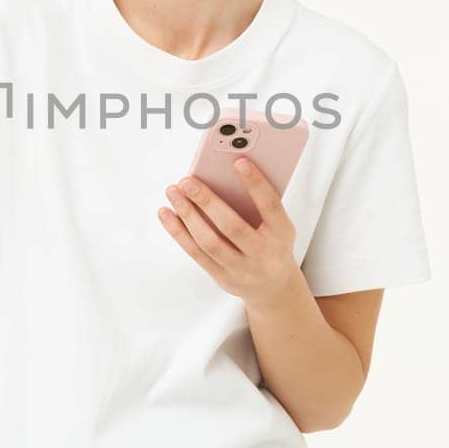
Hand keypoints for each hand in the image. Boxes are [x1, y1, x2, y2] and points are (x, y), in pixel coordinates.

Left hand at [159, 157, 299, 307]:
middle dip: (207, 201)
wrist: (273, 286)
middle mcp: (263, 254)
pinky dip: (178, 231)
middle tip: (187, 180)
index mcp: (282, 234)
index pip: (270, 206)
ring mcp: (241, 269)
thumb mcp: (277, 223)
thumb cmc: (272, 242)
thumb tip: (224, 172)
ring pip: (209, 242)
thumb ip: (259, 202)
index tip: (239, 161)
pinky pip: (195, 253)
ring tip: (173, 192)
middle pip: (232, 227)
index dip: (256, 184)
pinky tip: (166, 213)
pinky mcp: (221, 277)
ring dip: (187, 215)